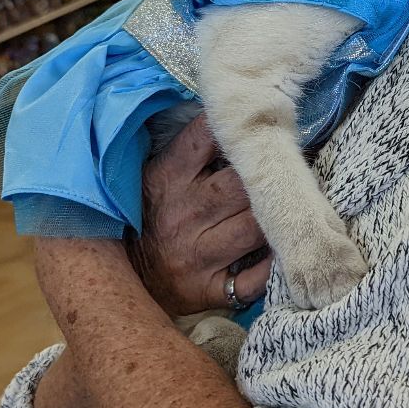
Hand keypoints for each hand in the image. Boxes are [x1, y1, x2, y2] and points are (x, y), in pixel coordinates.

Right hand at [129, 114, 270, 316]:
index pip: (206, 139)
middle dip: (265, 177)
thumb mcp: (156, 176)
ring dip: (274, 218)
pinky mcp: (209, 289)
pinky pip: (255, 278)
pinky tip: (279, 250)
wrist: (122, 278)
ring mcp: (197, 255)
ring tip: (286, 209)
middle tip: (284, 171)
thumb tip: (231, 118)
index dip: (237, 129)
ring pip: (255, 228)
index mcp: (167, 179)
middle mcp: (182, 216)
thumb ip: (189, 150)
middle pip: (240, 186)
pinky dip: (273, 264)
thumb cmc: (150, 217)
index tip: (259, 125)